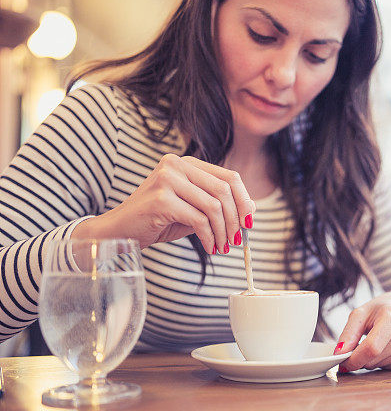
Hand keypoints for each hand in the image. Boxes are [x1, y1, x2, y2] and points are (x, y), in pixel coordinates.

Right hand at [73, 154, 254, 253]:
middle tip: (238, 239)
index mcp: (186, 163)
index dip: (244, 200)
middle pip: (224, 190)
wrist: (119, 232)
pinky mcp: (161, 199)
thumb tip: (252, 208)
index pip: (229, 177)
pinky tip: (210, 247)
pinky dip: (209, 237)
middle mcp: (176, 165)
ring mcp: (167, 180)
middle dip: (236, 218)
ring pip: (214, 206)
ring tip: (223, 246)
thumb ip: (218, 205)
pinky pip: (199, 220)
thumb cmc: (157, 221)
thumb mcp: (193, 210)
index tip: (249, 222)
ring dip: (223, 231)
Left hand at [335, 291, 390, 371]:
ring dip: (370, 360)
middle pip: (373, 359)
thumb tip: (339, 354)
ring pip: (378, 366)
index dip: (353, 358)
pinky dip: (381, 362)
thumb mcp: (362, 312)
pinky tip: (386, 348)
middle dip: (359, 358)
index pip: (371, 347)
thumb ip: (349, 332)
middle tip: (358, 345)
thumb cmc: (384, 309)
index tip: (342, 361)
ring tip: (376, 342)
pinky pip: (387, 369)